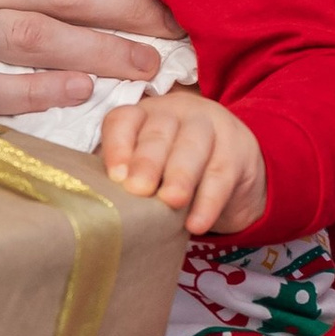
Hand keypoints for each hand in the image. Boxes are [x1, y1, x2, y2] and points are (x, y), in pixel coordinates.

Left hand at [99, 91, 265, 235]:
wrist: (237, 176)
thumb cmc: (176, 172)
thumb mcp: (150, 169)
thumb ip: (125, 177)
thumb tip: (95, 202)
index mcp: (146, 115)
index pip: (125, 120)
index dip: (117, 146)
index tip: (115, 177)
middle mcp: (178, 112)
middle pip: (160, 132)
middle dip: (147, 162)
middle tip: (138, 189)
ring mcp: (212, 126)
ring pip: (193, 147)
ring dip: (180, 176)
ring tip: (170, 202)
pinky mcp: (238, 150)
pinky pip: (221, 175)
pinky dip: (208, 202)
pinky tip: (196, 223)